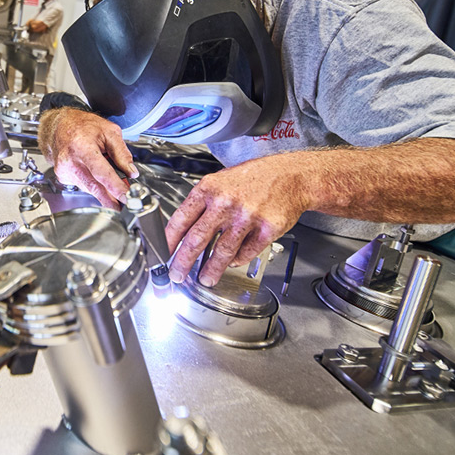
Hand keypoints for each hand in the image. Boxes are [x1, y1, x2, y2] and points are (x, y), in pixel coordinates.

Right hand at [38, 108, 137, 208]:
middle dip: (111, 199)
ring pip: (89, 189)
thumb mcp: (109, 131)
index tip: (126, 196)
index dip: (115, 187)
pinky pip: (83, 186)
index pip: (101, 172)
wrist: (60, 126)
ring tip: (114, 186)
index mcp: (82, 147)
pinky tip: (97, 177)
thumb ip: (122, 153)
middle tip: (124, 204)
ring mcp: (65, 171)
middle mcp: (70, 161)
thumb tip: (131, 172)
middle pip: (94, 187)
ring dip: (104, 191)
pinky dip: (94, 185)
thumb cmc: (83, 126)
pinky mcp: (63, 177)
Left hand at [165, 154, 309, 286]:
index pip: (181, 219)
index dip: (169, 241)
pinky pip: (246, 252)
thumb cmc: (254, 178)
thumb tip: (182, 230)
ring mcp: (247, 217)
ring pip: (222, 251)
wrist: (291, 175)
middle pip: (197, 240)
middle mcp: (226, 202)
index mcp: (209, 189)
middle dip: (183, 262)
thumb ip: (202, 203)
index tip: (163, 254)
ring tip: (205, 278)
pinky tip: (232, 262)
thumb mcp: (221, 181)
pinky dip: (237, 261)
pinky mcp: (267, 229)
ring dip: (211, 269)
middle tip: (177, 275)